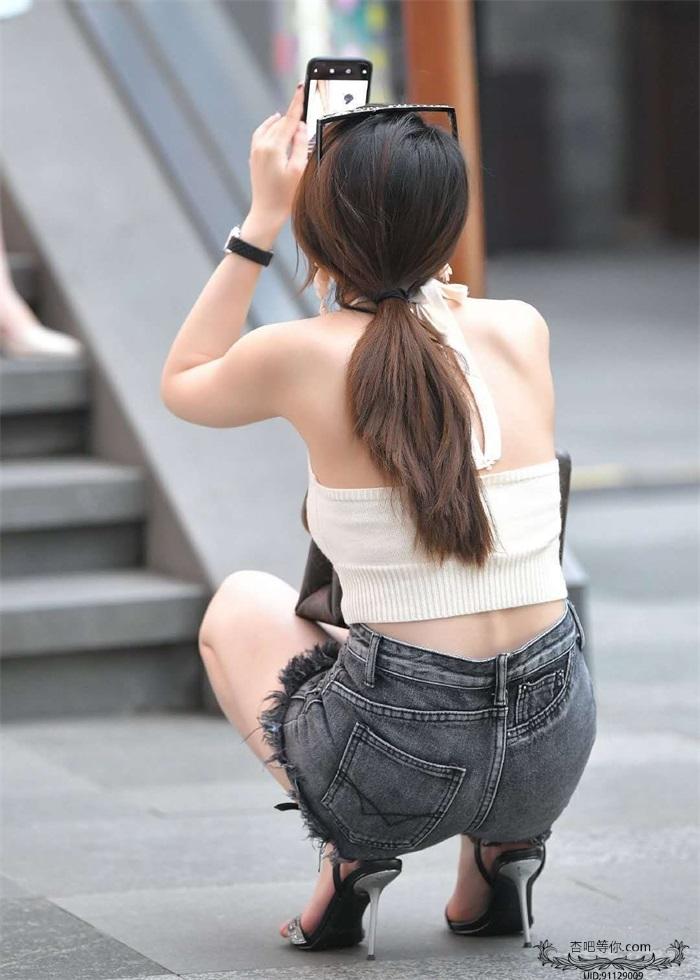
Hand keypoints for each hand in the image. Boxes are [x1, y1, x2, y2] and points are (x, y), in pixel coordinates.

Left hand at [249, 85, 307, 224]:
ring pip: (270, 127)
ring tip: (293, 119)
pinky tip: (275, 126)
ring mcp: (255, 150)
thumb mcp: (298, 170)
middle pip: (280, 122)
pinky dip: (270, 127)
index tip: (301, 88)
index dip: (297, 103)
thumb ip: (300, 145)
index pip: (288, 119)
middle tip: (305, 107)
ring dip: (281, 121)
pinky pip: (261, 134)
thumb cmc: (285, 196)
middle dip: (292, 114)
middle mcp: (261, 145)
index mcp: (273, 147)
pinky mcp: (254, 156)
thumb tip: (300, 126)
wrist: (266, 213)